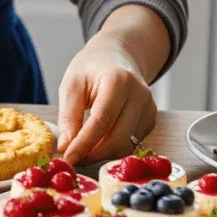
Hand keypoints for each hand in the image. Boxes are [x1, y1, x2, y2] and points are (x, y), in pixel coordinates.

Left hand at [56, 35, 157, 164]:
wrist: (116, 57)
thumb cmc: (91, 69)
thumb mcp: (72, 85)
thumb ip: (68, 116)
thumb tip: (66, 147)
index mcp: (119, 80)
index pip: (102, 121)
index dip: (84, 144)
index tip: (68, 158)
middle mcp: (140, 95)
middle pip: (118, 137)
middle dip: (93, 153)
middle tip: (73, 159)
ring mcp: (149, 108)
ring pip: (126, 145)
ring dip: (102, 153)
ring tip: (82, 150)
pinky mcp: (151, 120)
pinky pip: (132, 143)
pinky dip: (113, 148)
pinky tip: (99, 142)